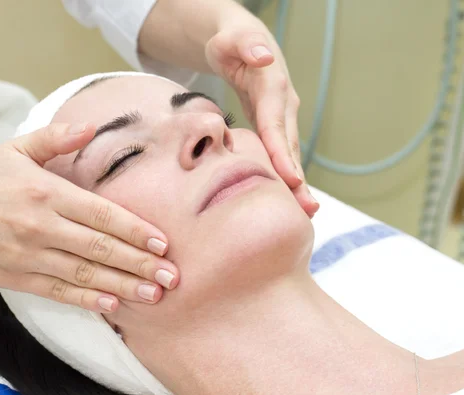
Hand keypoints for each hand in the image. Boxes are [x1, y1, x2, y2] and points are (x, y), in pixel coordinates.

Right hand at [0, 123, 178, 312]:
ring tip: (153, 294)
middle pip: (100, 248)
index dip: (135, 230)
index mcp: (46, 192)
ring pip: (83, 274)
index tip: (163, 243)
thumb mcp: (18, 148)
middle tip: (172, 276)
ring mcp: (27, 255)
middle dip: (140, 263)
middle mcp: (40, 225)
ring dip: (122, 285)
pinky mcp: (14, 277)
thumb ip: (57, 138)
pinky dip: (86, 300)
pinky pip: (57, 292)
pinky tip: (112, 305)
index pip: (101, 214)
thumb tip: (89, 126)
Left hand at [205, 28, 318, 217]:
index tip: (290, 179)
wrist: (241, 44)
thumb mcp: (231, 39)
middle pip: (289, 146)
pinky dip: (286, 176)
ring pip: (290, 154)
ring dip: (298, 183)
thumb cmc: (230, 43)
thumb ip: (245, 45)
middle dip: (298, 177)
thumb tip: (264, 56)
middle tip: (306, 208)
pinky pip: (281, 154)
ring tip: (306, 212)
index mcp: (272, 87)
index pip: (276, 124)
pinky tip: (291, 199)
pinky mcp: (275, 126)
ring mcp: (282, 117)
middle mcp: (283, 105)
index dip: (281, 152)